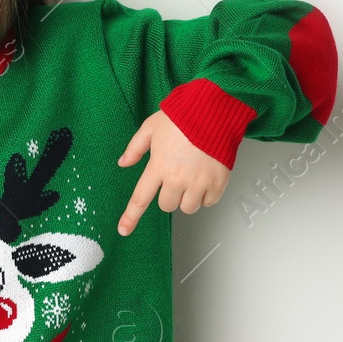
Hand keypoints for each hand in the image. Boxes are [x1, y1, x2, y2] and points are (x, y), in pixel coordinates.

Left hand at [116, 109, 229, 235]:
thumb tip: (123, 163)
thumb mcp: (151, 127)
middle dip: (169, 195)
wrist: (215, 111)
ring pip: (188, 208)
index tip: (123, 230)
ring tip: (191, 177)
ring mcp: (199, 182)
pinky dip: (206, 195)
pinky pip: (208, 202)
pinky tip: (205, 178)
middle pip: (167, 206)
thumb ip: (135, 147)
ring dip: (187, 198)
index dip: (131, 216)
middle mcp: (178, 178)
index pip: (141, 198)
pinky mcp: (218, 183)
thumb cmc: (183, 117)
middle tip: (175, 177)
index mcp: (158, 166)